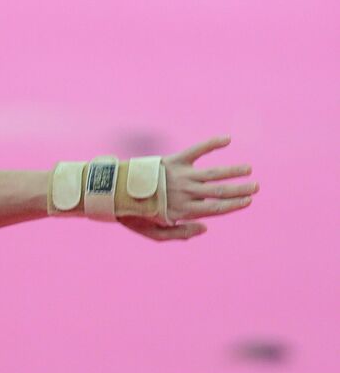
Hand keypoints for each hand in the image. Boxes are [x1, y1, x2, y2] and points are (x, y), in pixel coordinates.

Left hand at [119, 135, 257, 240]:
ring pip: (213, 174)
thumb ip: (180, 234)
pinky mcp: (174, 161)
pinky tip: (227, 139)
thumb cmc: (136, 215)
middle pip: (218, 192)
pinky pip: (197, 150)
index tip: (248, 201)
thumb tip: (206, 228)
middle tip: (256, 186)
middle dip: (239, 189)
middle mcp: (184, 192)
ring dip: (233, 171)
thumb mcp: (154, 233)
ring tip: (248, 169)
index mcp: (182, 211)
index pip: (214, 209)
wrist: (115, 193)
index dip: (234, 205)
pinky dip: (212, 143)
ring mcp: (180, 176)